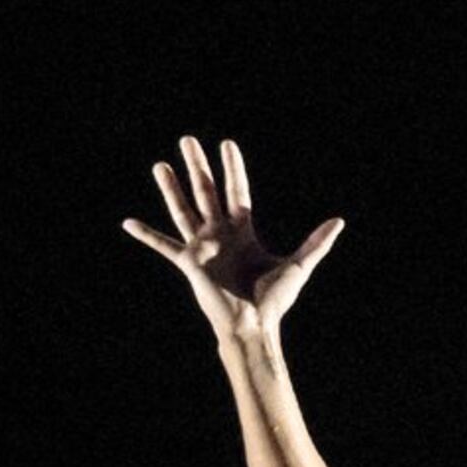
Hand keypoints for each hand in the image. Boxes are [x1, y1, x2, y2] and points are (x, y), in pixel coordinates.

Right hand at [120, 136, 342, 346]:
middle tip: (187, 140)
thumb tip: (339, 221)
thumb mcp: (298, 266)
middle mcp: (220, 235)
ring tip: (160, 165)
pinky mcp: (189, 263)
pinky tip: (127, 223)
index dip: (232, 168)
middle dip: (197, 165)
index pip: (236, 191)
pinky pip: (162, 245)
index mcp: (243, 232)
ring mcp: (202, 247)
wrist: (253, 326)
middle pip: (205, 191)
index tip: (227, 143)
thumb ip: (315, 243)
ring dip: (171, 187)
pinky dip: (146, 235)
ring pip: (183, 209)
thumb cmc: (274, 302)